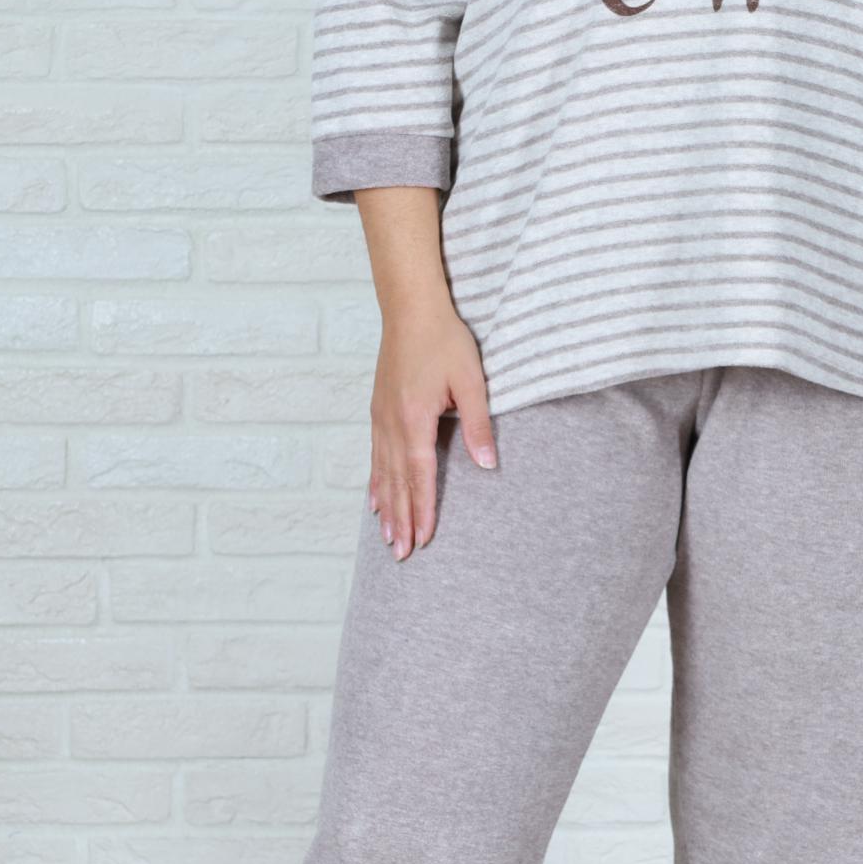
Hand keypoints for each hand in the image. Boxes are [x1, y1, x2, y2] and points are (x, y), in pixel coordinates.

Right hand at [369, 305, 495, 557]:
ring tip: (387, 538)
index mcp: (415, 419)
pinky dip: (375, 481)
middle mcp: (392, 423)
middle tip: (402, 555)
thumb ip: (478, 424)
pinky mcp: (378, 409)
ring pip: (382, 472)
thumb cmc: (444, 340)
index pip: (420, 475)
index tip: (424, 539)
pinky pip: (375, 455)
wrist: (410, 308)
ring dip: (386, 508)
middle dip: (401, 520)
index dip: (423, 510)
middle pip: (396, 482)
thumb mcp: (471, 380)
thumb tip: (488, 464)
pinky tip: (374, 499)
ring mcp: (381, 417)